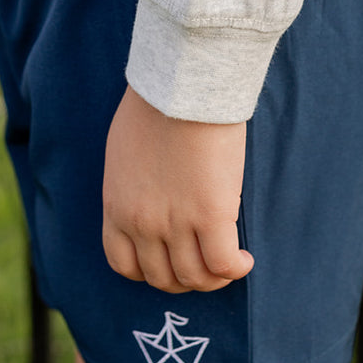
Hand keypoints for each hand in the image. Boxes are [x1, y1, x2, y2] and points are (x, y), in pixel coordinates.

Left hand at [102, 85, 253, 293]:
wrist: (180, 84)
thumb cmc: (156, 104)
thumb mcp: (124, 153)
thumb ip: (132, 185)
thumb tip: (150, 198)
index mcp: (116, 206)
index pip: (123, 264)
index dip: (149, 271)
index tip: (170, 260)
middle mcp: (141, 222)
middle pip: (162, 278)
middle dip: (186, 279)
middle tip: (205, 263)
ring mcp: (174, 222)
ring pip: (194, 277)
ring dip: (214, 278)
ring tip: (230, 262)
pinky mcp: (210, 215)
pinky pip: (223, 264)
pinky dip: (236, 268)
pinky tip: (245, 259)